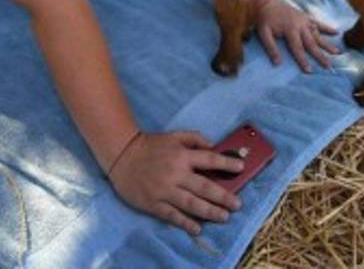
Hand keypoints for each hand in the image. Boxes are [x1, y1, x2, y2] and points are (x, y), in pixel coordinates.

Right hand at [108, 130, 243, 235]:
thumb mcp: (173, 135)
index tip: (241, 168)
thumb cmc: (151, 146)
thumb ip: (194, 138)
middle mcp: (176, 173)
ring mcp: (165, 190)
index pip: (209, 160)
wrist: (122, 156)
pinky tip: (197, 228)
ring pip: (191, 203)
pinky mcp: (154, 203)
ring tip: (224, 217)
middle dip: (223, 196)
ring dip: (209, 211)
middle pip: (204, 187)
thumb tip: (212, 145)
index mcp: (182, 155)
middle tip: (237, 204)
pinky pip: (172, 215)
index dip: (226, 164)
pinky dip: (185, 222)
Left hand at [255, 0, 339, 72]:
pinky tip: (336, 32)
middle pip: (311, 43)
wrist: (267, 1)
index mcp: (290, 29)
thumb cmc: (265, 19)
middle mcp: (300, 25)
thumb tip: (277, 63)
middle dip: (320, 55)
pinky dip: (327, 28)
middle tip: (328, 66)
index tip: (310, 71)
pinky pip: (318, 23)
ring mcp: (304, 20)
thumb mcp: (263, 33)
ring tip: (338, 53)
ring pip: (318, 34)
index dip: (303, 60)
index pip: (298, 48)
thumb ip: (271, 47)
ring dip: (327, 44)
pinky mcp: (305, 16)